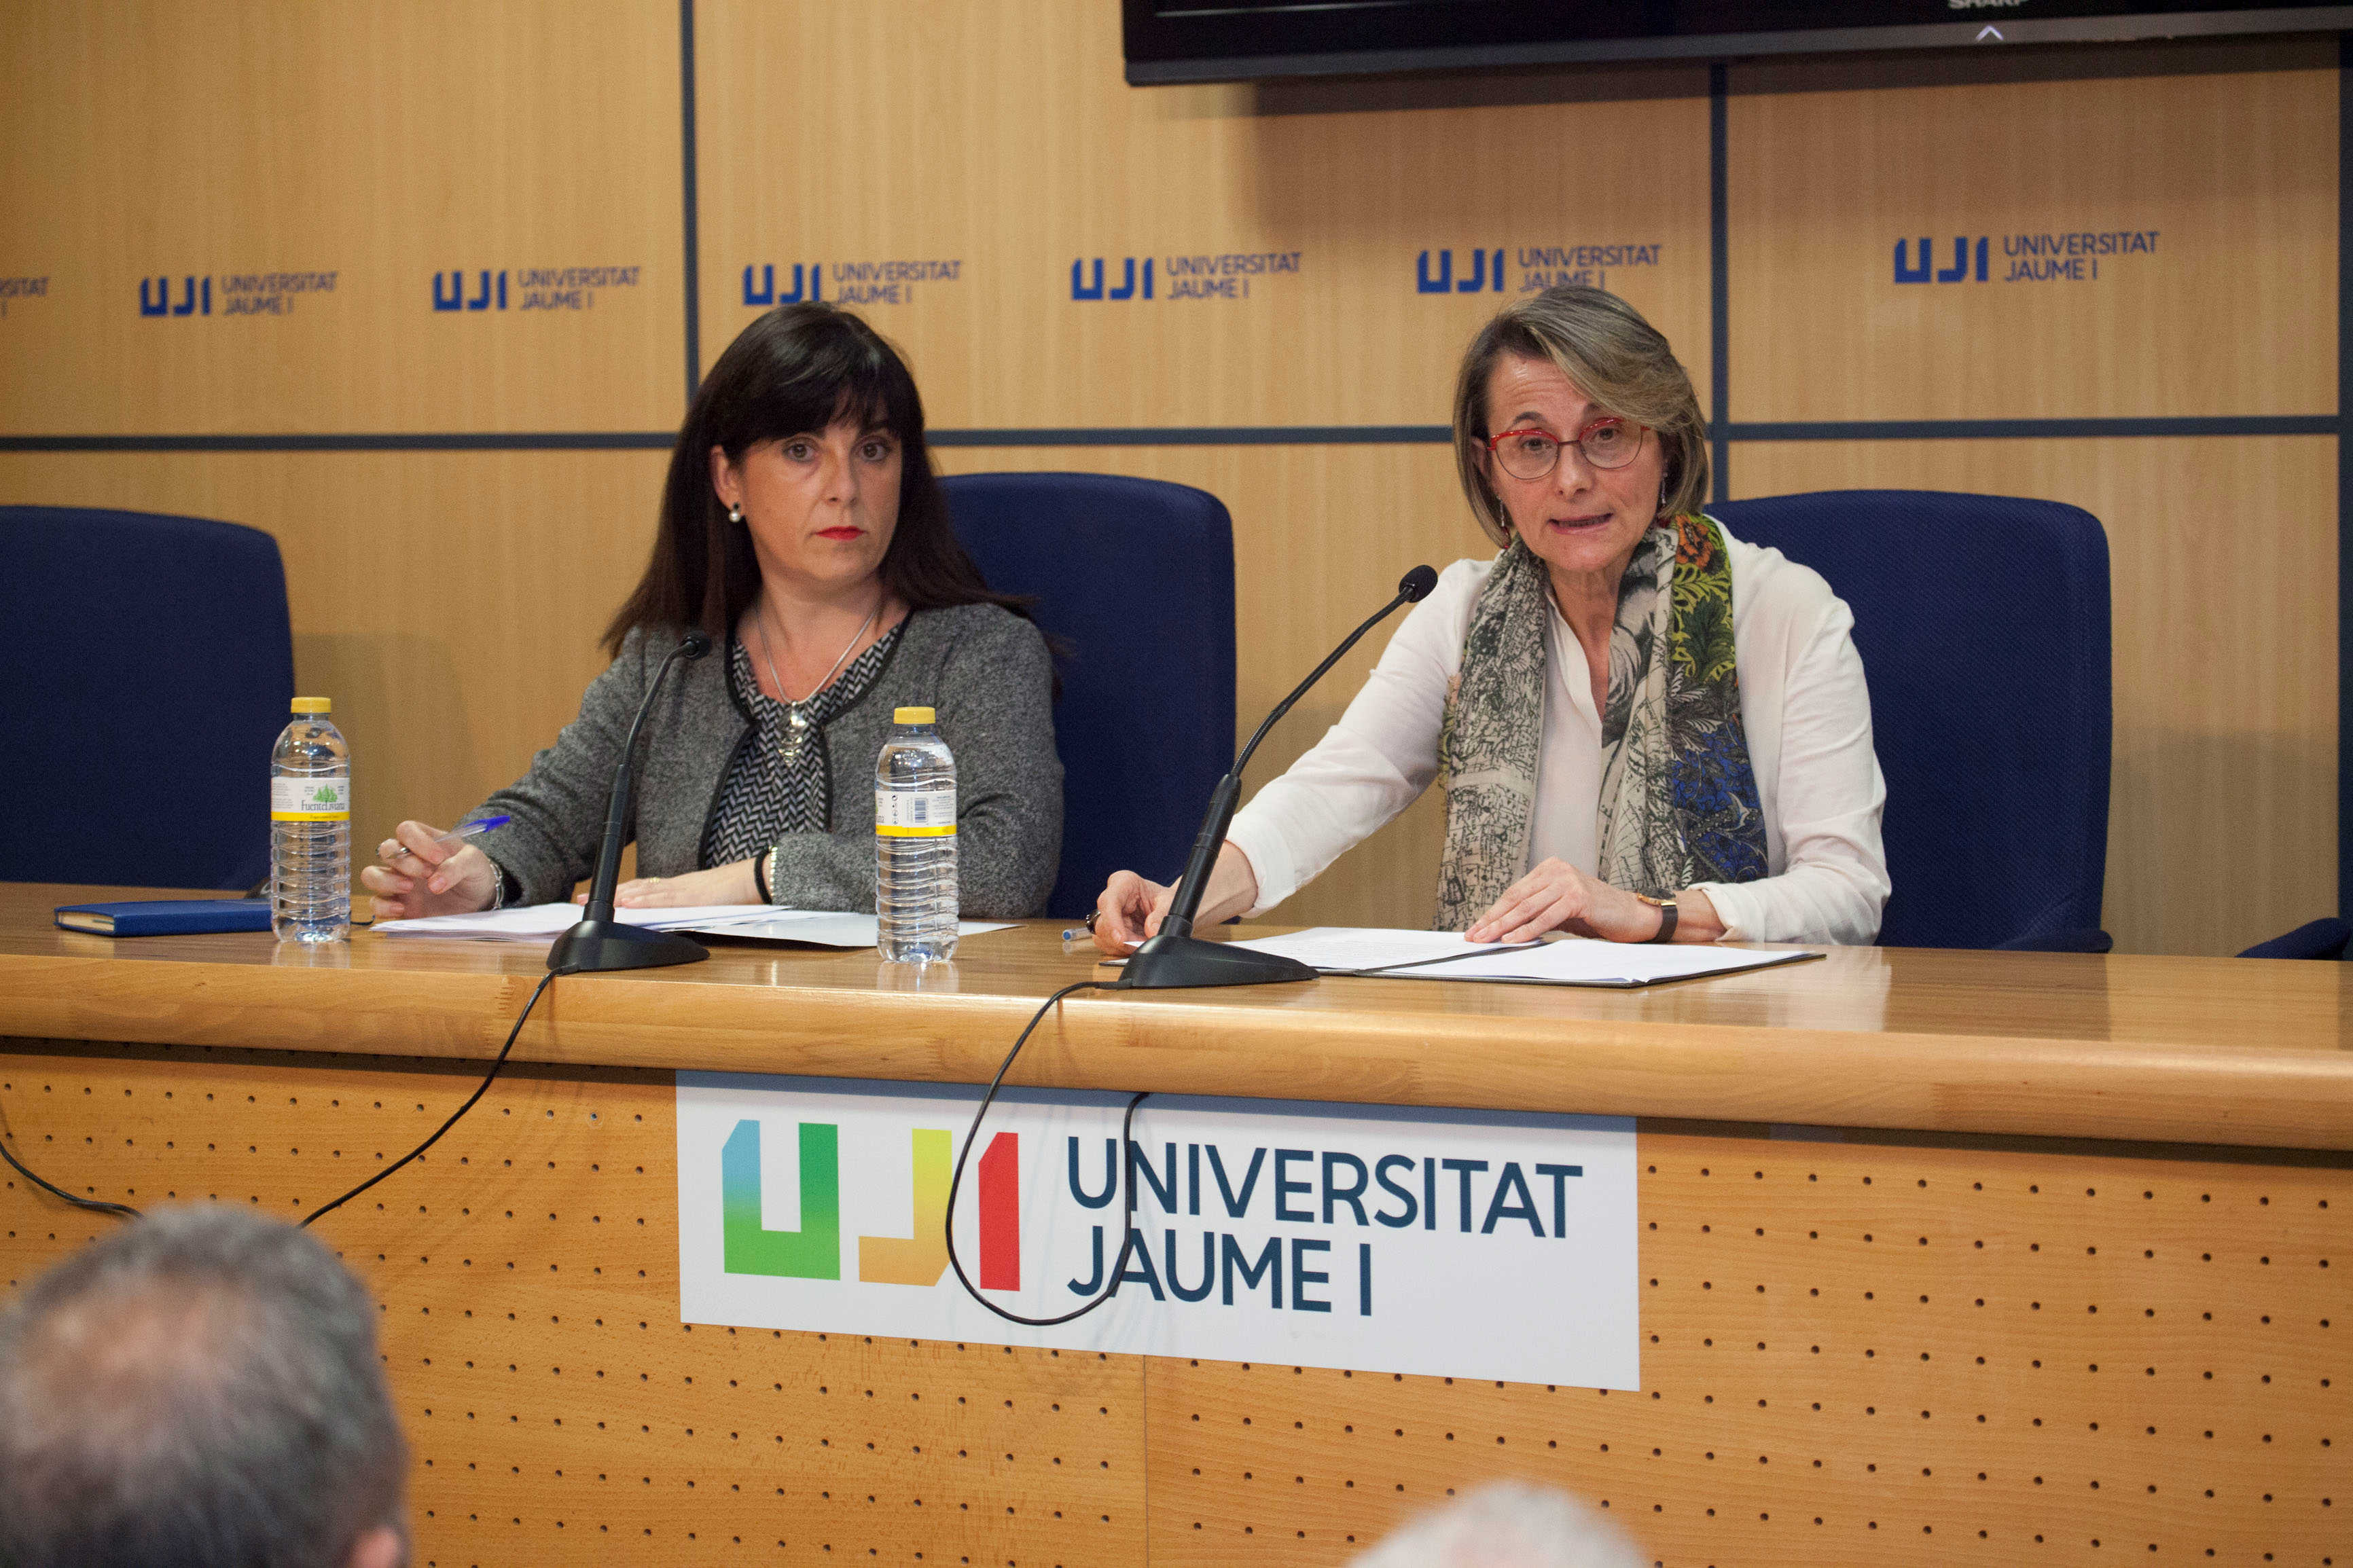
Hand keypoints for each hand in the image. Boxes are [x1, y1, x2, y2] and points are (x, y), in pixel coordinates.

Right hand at [360, 821, 498, 919]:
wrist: (478, 900)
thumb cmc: (474, 874)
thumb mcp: (474, 863)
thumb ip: (457, 867)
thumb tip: (434, 884)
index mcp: (424, 842)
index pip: (406, 830)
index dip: (416, 841)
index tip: (438, 857)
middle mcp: (406, 860)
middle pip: (385, 850)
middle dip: (405, 862)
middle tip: (428, 873)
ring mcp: (398, 882)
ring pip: (370, 874)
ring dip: (386, 880)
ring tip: (409, 888)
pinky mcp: (397, 904)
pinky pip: (375, 903)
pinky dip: (383, 906)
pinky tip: (402, 909)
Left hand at [574, 858, 760, 908]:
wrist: (753, 879)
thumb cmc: (734, 891)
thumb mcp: (705, 899)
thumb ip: (686, 906)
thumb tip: (668, 919)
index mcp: (678, 887)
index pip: (640, 889)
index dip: (616, 893)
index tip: (594, 896)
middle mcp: (674, 886)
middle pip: (633, 889)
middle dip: (604, 895)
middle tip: (577, 901)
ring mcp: (681, 890)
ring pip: (642, 893)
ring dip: (615, 899)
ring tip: (591, 903)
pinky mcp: (690, 897)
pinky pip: (662, 899)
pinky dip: (642, 902)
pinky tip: (627, 904)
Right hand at [1093, 842, 1258, 954]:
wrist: (1198, 903)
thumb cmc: (1189, 896)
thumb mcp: (1178, 904)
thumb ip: (1164, 916)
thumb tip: (1152, 932)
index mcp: (1126, 882)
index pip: (1109, 899)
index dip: (1114, 920)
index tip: (1126, 936)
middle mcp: (1118, 898)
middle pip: (1101, 920)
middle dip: (1117, 937)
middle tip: (1136, 946)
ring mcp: (1118, 916)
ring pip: (1103, 935)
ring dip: (1120, 946)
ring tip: (1143, 945)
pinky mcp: (1121, 931)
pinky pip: (1112, 945)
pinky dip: (1124, 951)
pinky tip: (1140, 948)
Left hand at [1464, 858, 1720, 944]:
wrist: (1634, 916)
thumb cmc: (1597, 916)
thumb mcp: (1561, 910)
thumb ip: (1536, 911)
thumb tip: (1503, 927)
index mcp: (1549, 868)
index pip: (1513, 892)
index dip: (1492, 912)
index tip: (1474, 929)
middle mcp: (1556, 870)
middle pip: (1515, 898)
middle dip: (1491, 920)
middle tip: (1473, 936)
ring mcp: (1568, 881)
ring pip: (1527, 907)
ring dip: (1503, 926)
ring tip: (1486, 940)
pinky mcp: (1578, 897)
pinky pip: (1546, 917)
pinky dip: (1527, 930)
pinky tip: (1512, 939)